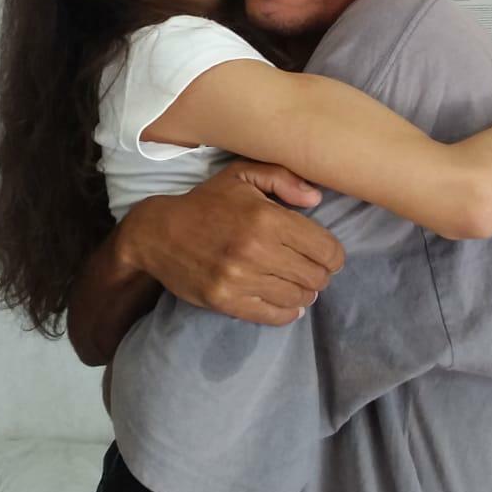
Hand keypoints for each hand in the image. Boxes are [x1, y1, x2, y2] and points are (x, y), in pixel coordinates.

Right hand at [117, 160, 344, 325]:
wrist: (158, 232)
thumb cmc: (207, 202)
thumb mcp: (242, 174)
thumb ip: (282, 177)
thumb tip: (316, 200)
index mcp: (266, 217)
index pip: (324, 248)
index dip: (334, 255)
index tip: (329, 255)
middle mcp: (256, 250)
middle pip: (315, 276)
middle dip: (321, 274)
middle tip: (313, 269)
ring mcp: (240, 279)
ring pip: (298, 298)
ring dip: (304, 293)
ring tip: (298, 284)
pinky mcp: (226, 301)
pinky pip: (273, 316)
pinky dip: (287, 312)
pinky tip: (288, 303)